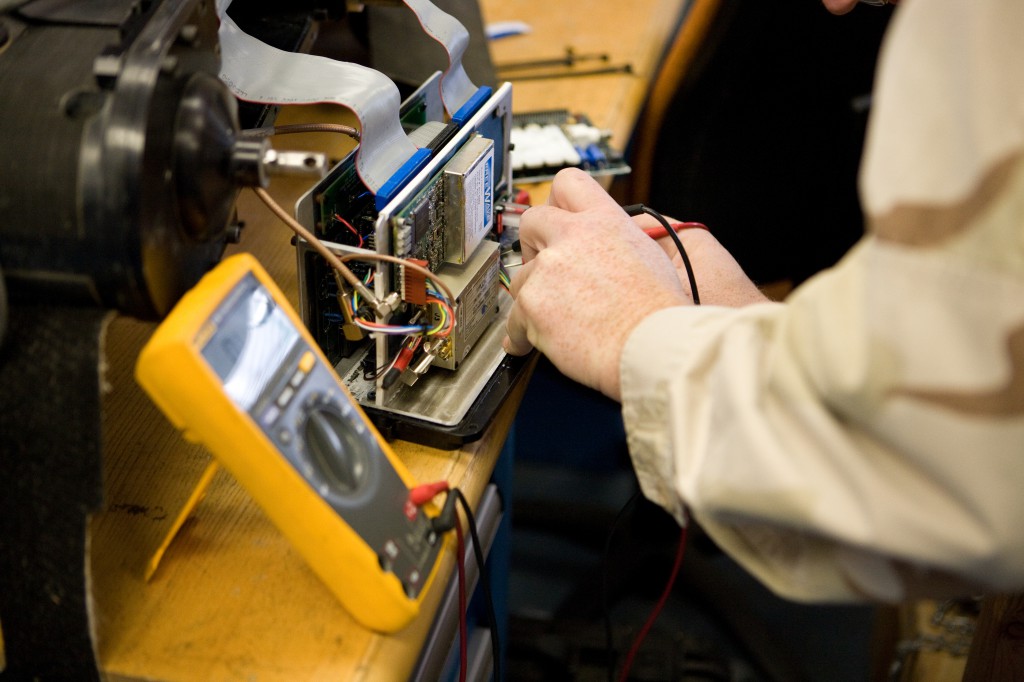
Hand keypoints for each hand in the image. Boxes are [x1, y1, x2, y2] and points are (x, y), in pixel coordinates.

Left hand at [503, 169, 689, 399]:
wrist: (650, 343)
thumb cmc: (657, 311)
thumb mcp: (649, 253)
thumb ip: (616, 239)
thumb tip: (599, 245)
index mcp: (604, 220)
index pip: (568, 183)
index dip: (557, 202)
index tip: (554, 219)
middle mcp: (572, 236)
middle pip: (532, 222)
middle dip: (532, 245)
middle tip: (544, 270)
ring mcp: (548, 268)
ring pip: (520, 277)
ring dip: (533, 298)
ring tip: (553, 320)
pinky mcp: (532, 303)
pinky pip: (514, 319)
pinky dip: (523, 334)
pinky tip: (534, 340)